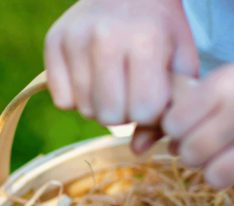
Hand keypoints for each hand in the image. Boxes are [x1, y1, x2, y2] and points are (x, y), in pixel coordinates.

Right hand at [44, 0, 197, 129]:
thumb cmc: (160, 28)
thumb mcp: (179, 61)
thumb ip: (168, 109)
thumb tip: (138, 150)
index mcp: (145, 40)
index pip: (142, 111)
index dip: (150, 112)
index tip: (153, 96)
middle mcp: (106, 38)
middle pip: (109, 116)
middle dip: (123, 113)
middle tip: (130, 93)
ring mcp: (76, 39)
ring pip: (84, 110)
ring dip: (100, 106)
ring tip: (112, 84)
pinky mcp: (54, 42)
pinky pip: (62, 101)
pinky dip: (77, 98)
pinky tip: (91, 78)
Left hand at [162, 22, 233, 205]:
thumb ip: (200, 107)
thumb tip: (170, 146)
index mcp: (226, 85)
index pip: (174, 126)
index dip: (181, 135)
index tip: (198, 134)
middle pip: (192, 156)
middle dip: (202, 158)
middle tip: (223, 151)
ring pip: (215, 180)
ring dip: (225, 177)